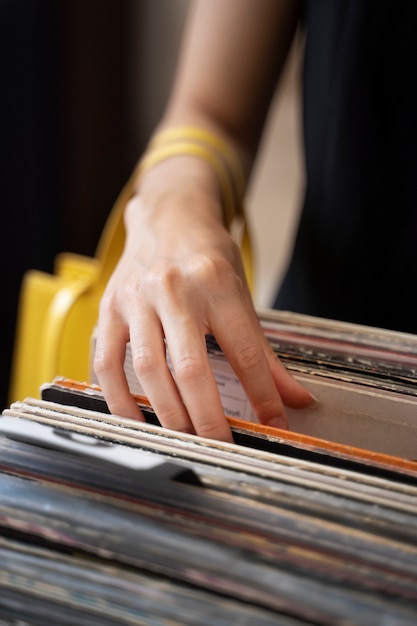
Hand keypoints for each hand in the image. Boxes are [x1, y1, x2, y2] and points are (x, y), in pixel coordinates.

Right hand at [94, 157, 311, 441]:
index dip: (262, 395)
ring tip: (184, 439)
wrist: (167, 217)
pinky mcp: (110, 308)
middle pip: (191, 368)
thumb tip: (293, 399)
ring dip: (167, 413)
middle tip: (219, 447)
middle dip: (207, 418)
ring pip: (148, 368)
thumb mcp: (241, 293)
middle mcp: (175, 289)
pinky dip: (120, 398)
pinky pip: (107, 362)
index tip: (272, 426)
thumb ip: (263, 352)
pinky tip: (137, 421)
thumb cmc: (207, 257)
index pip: (244, 352)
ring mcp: (137, 298)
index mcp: (217, 283)